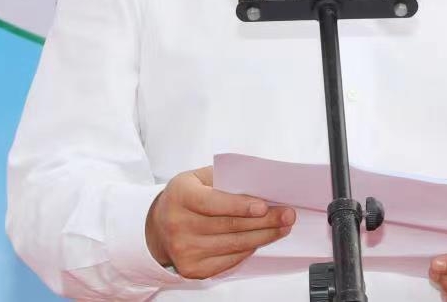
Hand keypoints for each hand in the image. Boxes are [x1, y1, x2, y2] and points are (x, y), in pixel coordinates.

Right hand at [144, 166, 295, 278]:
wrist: (159, 226)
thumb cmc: (185, 198)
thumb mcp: (197, 178)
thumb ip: (224, 178)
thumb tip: (259, 184)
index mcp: (180, 195)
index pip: (212, 203)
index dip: (239, 206)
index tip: (263, 207)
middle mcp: (178, 224)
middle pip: (229, 226)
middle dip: (264, 221)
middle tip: (286, 215)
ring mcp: (184, 249)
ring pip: (233, 245)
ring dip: (262, 236)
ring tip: (281, 227)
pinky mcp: (192, 269)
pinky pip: (229, 260)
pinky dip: (248, 249)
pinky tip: (260, 240)